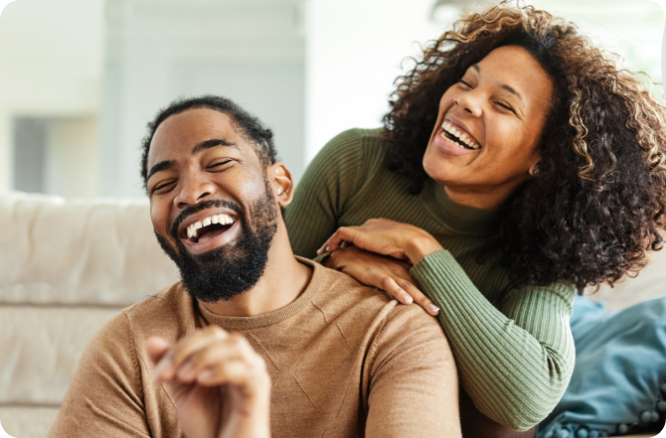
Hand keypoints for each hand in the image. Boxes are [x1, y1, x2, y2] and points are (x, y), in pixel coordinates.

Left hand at [147, 326, 270, 437]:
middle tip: (169, 375)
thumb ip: (170, 366)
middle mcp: (243, 359)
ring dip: (204, 356)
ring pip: (235, 345)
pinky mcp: (259, 391)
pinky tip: (203, 382)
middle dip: (187, 350)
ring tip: (185, 377)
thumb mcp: (183, 391)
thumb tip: (151, 341)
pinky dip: (221, 370)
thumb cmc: (208, 423)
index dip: (179, 348)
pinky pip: (246, 371)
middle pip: (217, 334)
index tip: (158, 376)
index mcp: (227, 356)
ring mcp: (255, 373)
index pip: (203, 335)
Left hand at [316, 218, 443, 265]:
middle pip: (352, 232)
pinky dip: (332, 241)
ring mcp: (366, 227)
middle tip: (332, 249)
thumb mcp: (403, 253)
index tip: (350, 250)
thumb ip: (396, 257)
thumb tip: (398, 269)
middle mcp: (373, 225)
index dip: (356, 243)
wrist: (413, 241)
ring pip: (342, 233)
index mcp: (384, 228)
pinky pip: (339, 234)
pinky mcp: (359, 232)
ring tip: (324, 251)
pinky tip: (328, 251)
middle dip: (342, 241)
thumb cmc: (412, 251)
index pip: (365, 234)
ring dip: (332, 241)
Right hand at [325, 245, 439, 315]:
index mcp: (401, 269)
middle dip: (431, 299)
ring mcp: (388, 272)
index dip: (432, 292)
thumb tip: (406, 294)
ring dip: (422, 299)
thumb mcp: (383, 273)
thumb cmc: (364, 265)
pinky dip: (399, 293)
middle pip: (419, 286)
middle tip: (442, 311)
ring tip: (434, 310)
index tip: (445, 304)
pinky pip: (389, 285)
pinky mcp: (376, 274)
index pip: (420, 282)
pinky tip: (407, 301)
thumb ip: (395, 281)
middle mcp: (398, 270)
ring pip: (409, 287)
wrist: (345, 256)